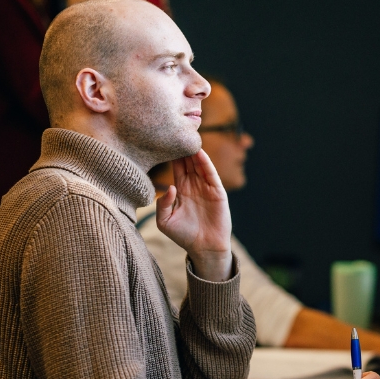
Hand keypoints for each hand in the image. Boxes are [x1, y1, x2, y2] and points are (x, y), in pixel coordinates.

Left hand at [156, 150, 232, 281]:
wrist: (204, 247)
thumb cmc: (183, 235)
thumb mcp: (165, 221)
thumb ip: (162, 204)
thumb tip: (169, 187)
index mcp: (180, 190)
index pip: (176, 167)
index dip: (171, 155)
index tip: (163, 141)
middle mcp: (193, 185)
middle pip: (188, 162)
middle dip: (183, 148)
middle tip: (176, 131)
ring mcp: (206, 188)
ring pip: (199, 165)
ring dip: (194, 152)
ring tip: (188, 137)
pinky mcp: (217, 192)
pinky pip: (211, 174)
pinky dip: (206, 163)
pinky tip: (199, 153)